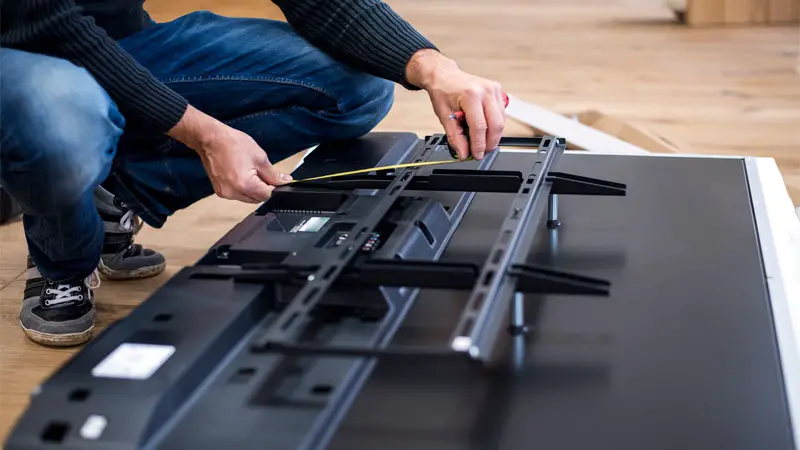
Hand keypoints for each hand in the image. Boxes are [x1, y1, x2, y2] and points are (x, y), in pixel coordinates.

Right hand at [168, 105, 291, 202]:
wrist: (210, 139)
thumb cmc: (233, 143)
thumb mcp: (260, 157)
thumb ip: (273, 174)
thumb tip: (285, 181)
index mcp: (245, 185)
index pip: (267, 195)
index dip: (274, 187)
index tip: (275, 179)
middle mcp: (233, 193)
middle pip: (257, 199)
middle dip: (263, 188)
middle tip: (261, 172)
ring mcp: (225, 193)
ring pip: (247, 198)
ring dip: (253, 189)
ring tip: (249, 170)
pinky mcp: (219, 191)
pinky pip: (237, 194)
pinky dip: (242, 187)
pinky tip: (240, 174)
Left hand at [406, 49, 505, 160]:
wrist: (445, 76)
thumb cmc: (443, 91)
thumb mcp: (445, 116)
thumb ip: (455, 137)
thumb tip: (464, 153)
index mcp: (471, 95)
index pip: (480, 127)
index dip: (479, 145)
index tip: (476, 155)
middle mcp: (486, 91)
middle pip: (496, 125)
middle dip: (490, 143)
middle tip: (481, 152)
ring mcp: (494, 90)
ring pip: (501, 121)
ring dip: (493, 136)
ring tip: (481, 142)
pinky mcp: (498, 91)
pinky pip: (501, 114)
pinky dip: (494, 126)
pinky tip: (484, 130)